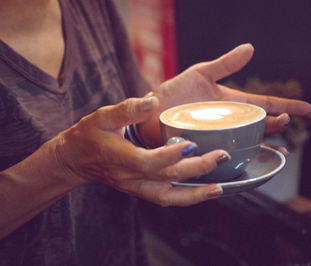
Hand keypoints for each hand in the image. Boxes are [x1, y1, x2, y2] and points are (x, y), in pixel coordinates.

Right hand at [55, 96, 227, 205]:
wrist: (76, 159)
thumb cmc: (89, 135)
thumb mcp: (103, 116)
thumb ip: (128, 109)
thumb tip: (153, 101)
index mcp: (119, 157)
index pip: (147, 162)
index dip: (169, 155)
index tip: (191, 144)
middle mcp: (129, 177)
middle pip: (165, 179)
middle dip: (195, 170)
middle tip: (221, 156)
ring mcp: (136, 187)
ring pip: (168, 198)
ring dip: (195, 195)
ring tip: (219, 188)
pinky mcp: (141, 190)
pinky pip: (166, 199)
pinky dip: (186, 198)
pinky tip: (204, 191)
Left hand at [139, 43, 310, 147]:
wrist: (149, 111)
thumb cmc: (173, 92)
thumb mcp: (200, 74)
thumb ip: (224, 64)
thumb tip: (250, 48)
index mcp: (229, 104)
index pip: (263, 104)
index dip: (285, 106)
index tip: (306, 109)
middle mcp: (227, 123)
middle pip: (259, 125)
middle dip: (276, 125)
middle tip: (286, 122)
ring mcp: (218, 137)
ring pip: (248, 144)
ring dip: (264, 146)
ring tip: (278, 149)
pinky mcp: (206, 149)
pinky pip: (227, 157)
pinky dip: (239, 161)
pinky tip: (247, 164)